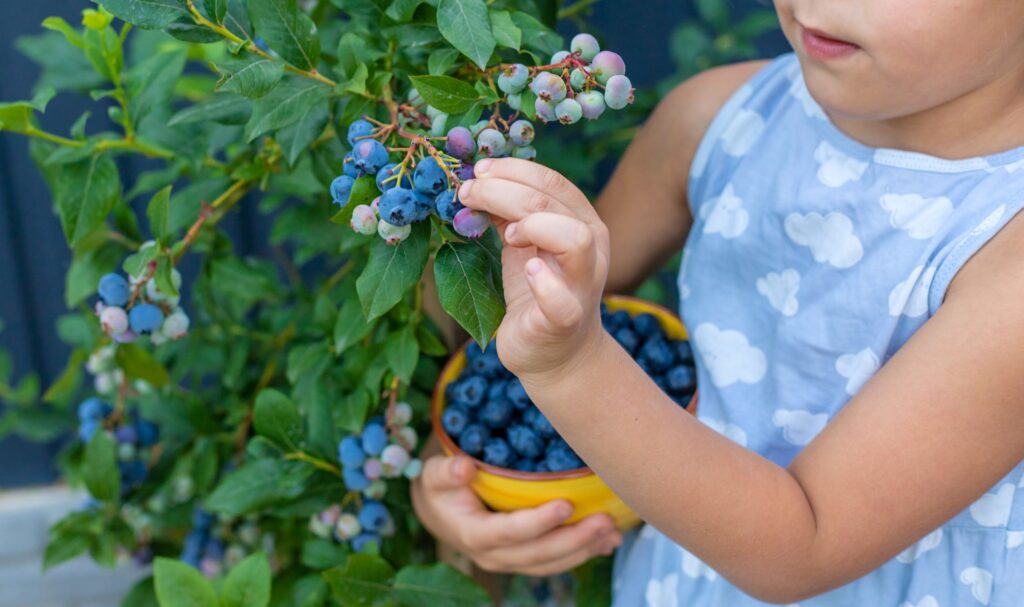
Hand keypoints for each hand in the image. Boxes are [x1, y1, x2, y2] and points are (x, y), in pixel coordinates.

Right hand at [411, 454, 622, 575]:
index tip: (567, 503)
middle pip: (538, 554)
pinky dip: (583, 552)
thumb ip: (447, 472)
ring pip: (552, 563)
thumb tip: (463, 468)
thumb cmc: (442, 487)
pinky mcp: (525, 559)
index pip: (510, 532)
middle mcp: (494, 556)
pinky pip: (556, 561)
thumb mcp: (435, 474)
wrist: (441, 512)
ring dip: (585, 549)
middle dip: (575, 539)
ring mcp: (511, 561)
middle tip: (606, 520)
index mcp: (474, 534)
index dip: (539, 521)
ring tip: (613, 531)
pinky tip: (608, 541)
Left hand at [458, 158, 610, 382]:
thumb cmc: (537, 292)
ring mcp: (581, 284)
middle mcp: (591, 248)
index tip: (478, 171)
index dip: (513, 170)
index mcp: (581, 222)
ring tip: (507, 235)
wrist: (556, 353)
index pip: (552, 183)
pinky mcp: (565, 320)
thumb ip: (509, 214)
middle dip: (503, 192)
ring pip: (575, 239)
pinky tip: (527, 270)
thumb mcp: (523, 245)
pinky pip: (562, 301)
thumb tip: (478, 181)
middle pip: (552, 203)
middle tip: (468, 194)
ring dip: (534, 225)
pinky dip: (543, 283)